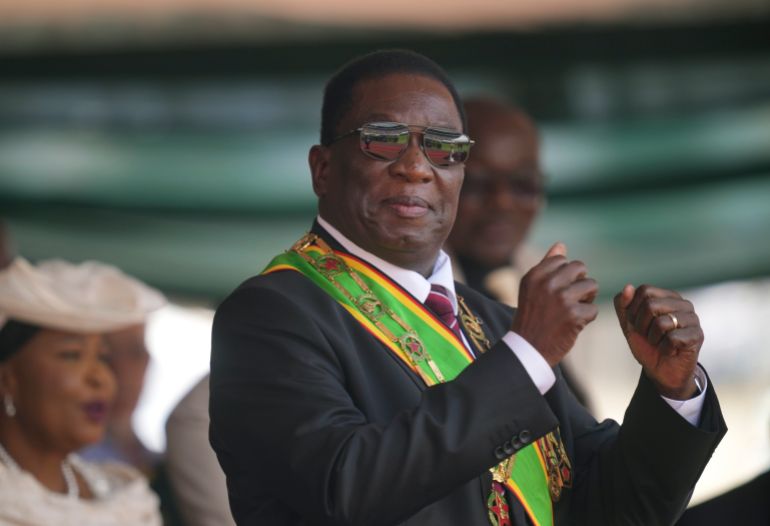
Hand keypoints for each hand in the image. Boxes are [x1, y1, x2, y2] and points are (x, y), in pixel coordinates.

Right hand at [511, 242, 598, 366]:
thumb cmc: (531, 318)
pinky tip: (573, 324)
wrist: (527, 350)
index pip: (562, 260)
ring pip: (591, 286)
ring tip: (574, 311)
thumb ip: (546, 265)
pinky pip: (593, 309)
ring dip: (587, 299)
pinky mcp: (574, 315)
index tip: (559, 288)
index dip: (566, 274)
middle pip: (580, 268)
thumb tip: (561, 245)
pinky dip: (586, 318)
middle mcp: (547, 284)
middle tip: (572, 298)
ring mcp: (561, 299)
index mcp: (535, 275)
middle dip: (580, 282)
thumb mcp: (531, 288)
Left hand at [613, 284, 702, 399]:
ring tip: (660, 342)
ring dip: (653, 338)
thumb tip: (628, 286)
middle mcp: (682, 303)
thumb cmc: (646, 344)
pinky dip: (664, 348)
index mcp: (667, 296)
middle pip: (650, 305)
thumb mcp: (629, 324)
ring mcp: (692, 319)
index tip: (637, 323)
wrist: (660, 371)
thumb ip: (623, 304)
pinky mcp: (697, 335)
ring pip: (661, 323)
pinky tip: (670, 350)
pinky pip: (672, 338)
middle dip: (641, 325)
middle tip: (649, 336)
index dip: (633, 310)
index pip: (644, 290)